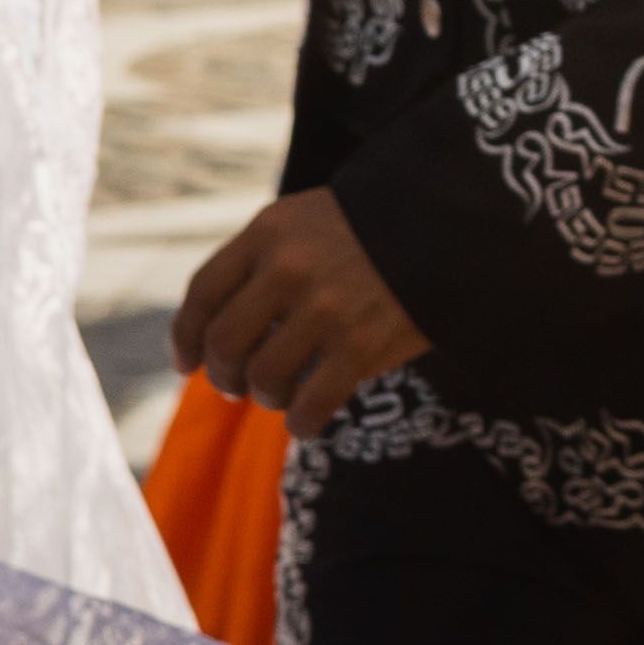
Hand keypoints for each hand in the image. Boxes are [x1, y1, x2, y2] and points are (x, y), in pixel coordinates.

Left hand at [174, 187, 427, 435]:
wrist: (457, 225)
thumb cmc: (374, 229)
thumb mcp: (308, 221)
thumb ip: (262, 262)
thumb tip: (214, 336)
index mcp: (270, 230)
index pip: (203, 293)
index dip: (186, 336)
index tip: (188, 363)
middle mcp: (290, 267)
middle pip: (224, 343)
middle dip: (224, 375)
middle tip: (237, 387)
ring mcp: (326, 307)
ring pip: (263, 378)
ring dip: (267, 396)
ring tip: (283, 394)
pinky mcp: (362, 345)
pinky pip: (309, 405)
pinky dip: (301, 422)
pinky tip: (308, 420)